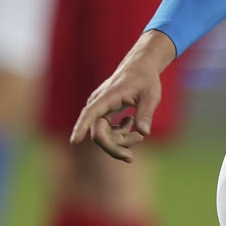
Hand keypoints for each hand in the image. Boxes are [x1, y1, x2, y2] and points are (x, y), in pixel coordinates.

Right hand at [69, 30, 175, 161]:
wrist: (140, 67)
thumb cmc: (146, 79)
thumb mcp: (151, 95)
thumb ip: (146, 113)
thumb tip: (144, 133)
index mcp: (108, 96)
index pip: (91, 113)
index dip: (81, 128)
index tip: (74, 141)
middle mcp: (98, 103)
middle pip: (98, 134)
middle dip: (114, 147)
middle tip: (130, 158)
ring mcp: (99, 109)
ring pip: (102, 135)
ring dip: (120, 141)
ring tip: (139, 136)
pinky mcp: (102, 114)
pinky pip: (106, 132)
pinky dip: (119, 135)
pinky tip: (130, 123)